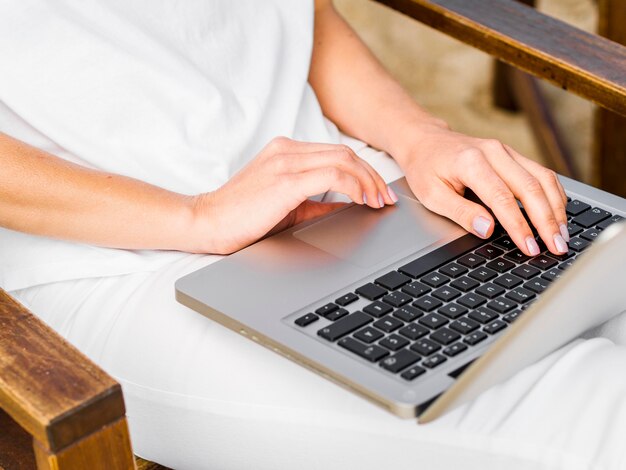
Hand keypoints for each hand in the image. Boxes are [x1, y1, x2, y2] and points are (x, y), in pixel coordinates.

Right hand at [190, 137, 396, 253]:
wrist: (208, 222)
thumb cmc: (243, 216)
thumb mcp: (288, 206)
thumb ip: (318, 204)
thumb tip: (350, 209)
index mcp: (286, 151)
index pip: (336, 153)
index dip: (364, 171)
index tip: (378, 192)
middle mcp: (287, 150)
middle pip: (345, 153)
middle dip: (372, 176)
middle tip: (386, 198)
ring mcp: (285, 162)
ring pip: (343, 160)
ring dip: (368, 181)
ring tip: (378, 202)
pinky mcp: (284, 180)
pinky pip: (332, 175)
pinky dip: (353, 185)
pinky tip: (362, 200)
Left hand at [397, 124, 568, 256]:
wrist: (425, 141)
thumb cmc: (425, 168)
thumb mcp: (432, 195)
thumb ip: (461, 212)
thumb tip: (488, 229)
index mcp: (471, 162)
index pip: (503, 199)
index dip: (519, 226)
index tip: (530, 247)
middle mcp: (493, 152)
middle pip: (530, 188)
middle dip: (547, 221)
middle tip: (557, 246)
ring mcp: (505, 151)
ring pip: (542, 178)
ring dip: (556, 208)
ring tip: (562, 234)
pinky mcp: (511, 154)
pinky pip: (540, 172)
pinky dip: (553, 193)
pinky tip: (558, 212)